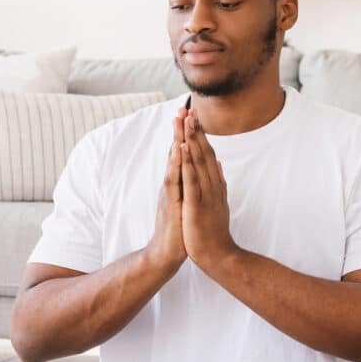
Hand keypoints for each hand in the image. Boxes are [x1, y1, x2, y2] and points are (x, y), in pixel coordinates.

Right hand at [146, 106, 189, 275]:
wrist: (168, 253)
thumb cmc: (179, 229)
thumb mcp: (186, 203)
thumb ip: (187, 187)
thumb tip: (192, 173)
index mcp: (179, 184)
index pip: (182, 155)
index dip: (186, 136)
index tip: (190, 116)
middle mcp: (172, 184)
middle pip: (175, 152)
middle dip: (179, 130)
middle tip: (181, 108)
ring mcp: (170, 192)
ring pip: (173, 161)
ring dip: (176, 140)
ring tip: (178, 120)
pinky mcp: (170, 202)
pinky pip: (173, 179)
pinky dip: (176, 163)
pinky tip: (178, 149)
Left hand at [180, 111, 238, 271]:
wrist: (218, 255)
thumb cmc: (213, 231)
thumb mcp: (216, 202)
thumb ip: (218, 182)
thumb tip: (219, 165)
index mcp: (214, 184)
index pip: (207, 155)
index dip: (200, 136)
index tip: (194, 117)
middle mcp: (212, 185)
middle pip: (203, 153)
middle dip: (195, 131)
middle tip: (188, 109)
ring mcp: (206, 194)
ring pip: (198, 162)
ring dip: (191, 140)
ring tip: (186, 121)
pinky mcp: (197, 205)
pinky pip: (191, 180)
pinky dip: (187, 163)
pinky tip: (183, 149)